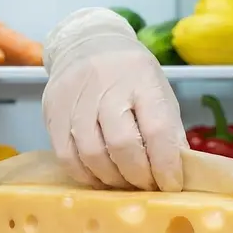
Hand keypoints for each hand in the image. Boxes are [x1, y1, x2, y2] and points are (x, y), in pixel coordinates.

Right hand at [42, 8, 185, 190]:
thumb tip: (179, 173)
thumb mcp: (158, 92)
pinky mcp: (53, 113)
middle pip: (122, 144)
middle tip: (147, 187)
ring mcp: (75, 100)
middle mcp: (106, 88)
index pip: (156, 129)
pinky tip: (100, 178)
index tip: (171, 184)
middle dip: (138, 176)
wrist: (86, 45)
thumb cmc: (130, 76)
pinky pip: (67, 157)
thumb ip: (169, 130)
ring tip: (125, 184)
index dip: (166, 164)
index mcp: (141, 80)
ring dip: (112, 179)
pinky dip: (86, 176)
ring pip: (92, 154)